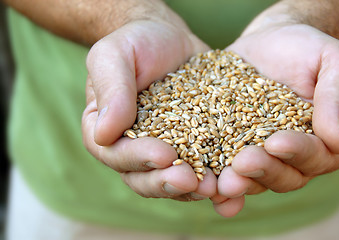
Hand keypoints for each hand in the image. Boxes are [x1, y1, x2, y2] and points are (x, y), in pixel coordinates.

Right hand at [82, 18, 215, 201]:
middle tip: (192, 182)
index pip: (116, 154)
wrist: (169, 39)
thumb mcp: (114, 55)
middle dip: (168, 183)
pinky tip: (234, 182)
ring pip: (175, 180)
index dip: (139, 159)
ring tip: (216, 186)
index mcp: (107, 132)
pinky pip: (203, 167)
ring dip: (194, 189)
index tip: (165, 155)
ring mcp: (166, 151)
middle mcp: (134, 149)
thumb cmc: (135, 43)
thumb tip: (104, 133)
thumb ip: (110, 90)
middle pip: (145, 177)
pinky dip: (217, 177)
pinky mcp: (194, 146)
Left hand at [212, 24, 338, 216]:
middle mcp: (295, 157)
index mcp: (326, 140)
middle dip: (264, 170)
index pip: (317, 154)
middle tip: (243, 163)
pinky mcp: (234, 149)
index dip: (297, 151)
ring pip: (256, 179)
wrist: (270, 42)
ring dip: (240, 183)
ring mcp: (263, 156)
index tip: (276, 142)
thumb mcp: (334, 61)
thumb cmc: (307, 49)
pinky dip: (219, 184)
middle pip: (285, 176)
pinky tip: (207, 191)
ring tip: (222, 182)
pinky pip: (228, 171)